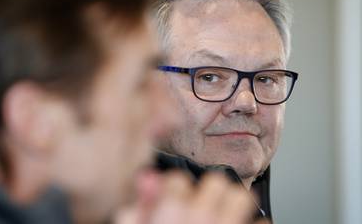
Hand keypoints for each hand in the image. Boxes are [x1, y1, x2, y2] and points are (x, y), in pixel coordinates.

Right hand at [115, 171, 253, 223]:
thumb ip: (138, 205)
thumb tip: (146, 178)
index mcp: (171, 210)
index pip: (178, 179)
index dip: (173, 190)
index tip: (173, 200)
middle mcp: (201, 215)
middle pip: (214, 181)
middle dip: (206, 192)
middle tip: (199, 206)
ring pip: (240, 196)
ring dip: (231, 202)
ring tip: (221, 213)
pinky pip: (259, 222)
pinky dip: (250, 222)